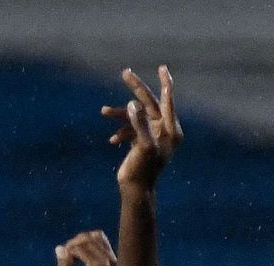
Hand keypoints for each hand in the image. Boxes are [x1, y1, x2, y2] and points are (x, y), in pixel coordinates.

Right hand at [106, 65, 181, 189]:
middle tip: (125, 72)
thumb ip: (140, 123)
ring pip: (136, 115)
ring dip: (120, 114)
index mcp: (170, 130)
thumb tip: (133, 104)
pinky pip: (130, 128)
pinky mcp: (142, 140)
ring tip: (103, 111)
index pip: (167, 102)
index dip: (165, 84)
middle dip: (136, 89)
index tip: (162, 68)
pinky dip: (120, 131)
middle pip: (150, 103)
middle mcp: (164, 130)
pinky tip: (112, 140)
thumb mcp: (143, 145)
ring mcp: (153, 135)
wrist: (135, 189)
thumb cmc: (143, 169)